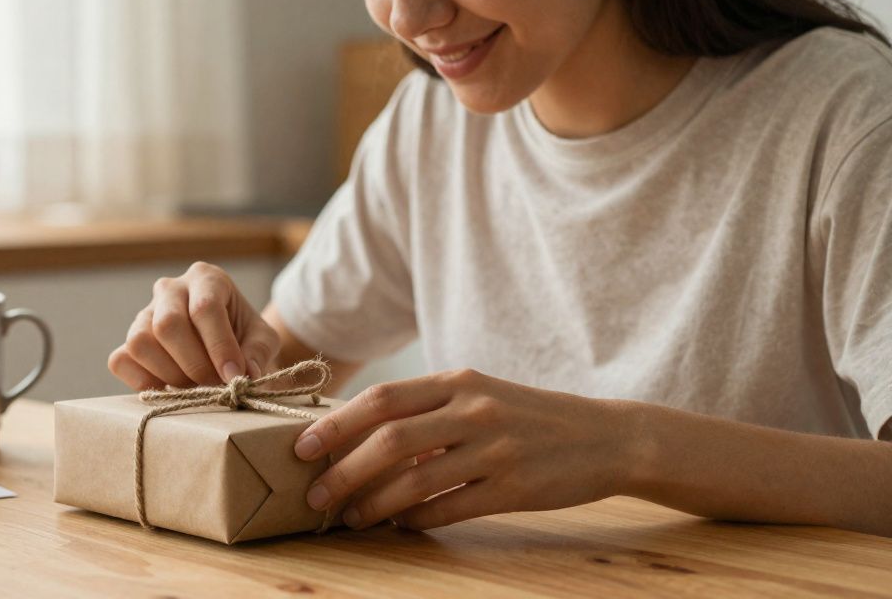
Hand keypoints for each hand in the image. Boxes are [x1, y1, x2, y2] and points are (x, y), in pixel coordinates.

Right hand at [107, 262, 280, 388]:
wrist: (225, 346)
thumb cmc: (244, 337)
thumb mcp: (263, 339)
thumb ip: (259, 352)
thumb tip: (248, 373)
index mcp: (206, 278)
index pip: (204, 308)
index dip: (219, 346)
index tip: (234, 377)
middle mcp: (170, 289)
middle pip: (168, 324)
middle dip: (194, 364)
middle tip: (214, 385)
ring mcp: (144, 313)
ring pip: (140, 342)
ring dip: (169, 375)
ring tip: (195, 386)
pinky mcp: (127, 341)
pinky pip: (120, 360)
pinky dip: (142, 381)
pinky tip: (169, 389)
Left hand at [294, 369, 637, 530]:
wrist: (606, 436)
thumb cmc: (529, 416)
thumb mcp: (479, 396)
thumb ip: (427, 410)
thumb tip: (362, 437)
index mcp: (458, 381)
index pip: (382, 399)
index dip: (337, 423)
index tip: (302, 446)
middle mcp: (473, 409)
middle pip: (389, 440)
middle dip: (343, 469)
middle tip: (314, 494)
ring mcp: (495, 448)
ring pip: (415, 480)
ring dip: (373, 503)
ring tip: (349, 518)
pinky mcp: (514, 487)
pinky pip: (450, 508)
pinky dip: (416, 520)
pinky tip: (398, 526)